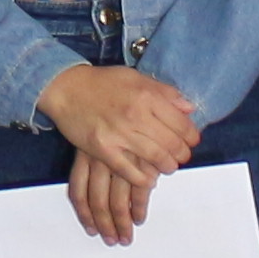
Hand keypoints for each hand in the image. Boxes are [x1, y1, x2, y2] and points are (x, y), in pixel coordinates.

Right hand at [36, 60, 198, 245]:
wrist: (66, 88)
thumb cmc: (102, 83)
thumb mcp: (137, 78)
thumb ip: (164, 92)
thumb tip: (188, 108)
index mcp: (146, 96)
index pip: (180, 123)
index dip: (191, 136)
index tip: (191, 141)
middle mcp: (135, 115)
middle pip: (171, 143)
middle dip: (181, 154)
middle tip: (181, 157)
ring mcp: (118, 134)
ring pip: (154, 159)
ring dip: (166, 166)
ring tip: (167, 166)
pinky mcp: (102, 149)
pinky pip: (128, 171)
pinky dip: (142, 179)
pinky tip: (148, 179)